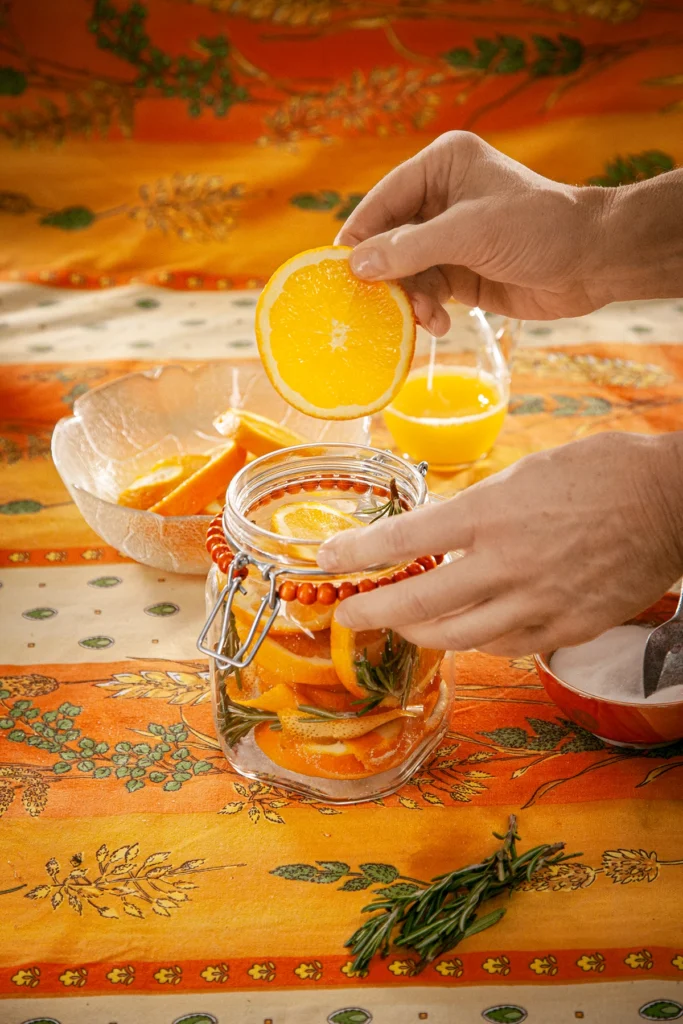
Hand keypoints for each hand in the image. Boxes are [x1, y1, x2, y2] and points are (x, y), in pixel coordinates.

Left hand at [317, 433, 682, 656]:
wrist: (671, 501)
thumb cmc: (600, 471)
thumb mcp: (524, 474)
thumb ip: (477, 511)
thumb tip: (439, 537)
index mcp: (492, 512)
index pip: (404, 540)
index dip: (356, 553)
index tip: (327, 557)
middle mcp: (507, 563)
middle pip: (420, 603)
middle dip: (373, 610)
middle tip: (346, 613)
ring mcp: (538, 602)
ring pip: (458, 637)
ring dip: (418, 633)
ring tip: (400, 626)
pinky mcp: (567, 627)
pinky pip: (505, 647)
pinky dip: (476, 641)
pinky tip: (466, 632)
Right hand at [337, 131, 610, 331]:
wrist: (592, 260)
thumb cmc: (538, 228)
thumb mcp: (469, 233)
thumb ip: (410, 248)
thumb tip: (356, 264)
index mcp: (441, 166)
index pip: (383, 199)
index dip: (359, 235)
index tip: (336, 270)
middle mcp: (439, 198)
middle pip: (389, 240)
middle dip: (388, 276)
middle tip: (381, 306)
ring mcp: (449, 237)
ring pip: (406, 271)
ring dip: (411, 299)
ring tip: (428, 318)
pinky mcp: (460, 270)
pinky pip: (426, 291)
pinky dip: (427, 310)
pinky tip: (439, 324)